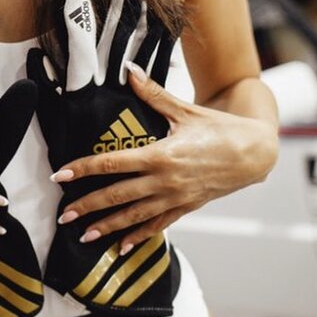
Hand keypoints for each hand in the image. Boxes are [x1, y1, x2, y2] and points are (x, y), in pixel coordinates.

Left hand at [54, 63, 278, 252]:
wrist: (255, 152)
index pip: (112, 164)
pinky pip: (158, 225)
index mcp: (160, 155)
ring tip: (84, 236)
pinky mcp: (186, 207)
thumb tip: (128, 70)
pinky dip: (138, 236)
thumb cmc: (220, 128)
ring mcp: (176, 197)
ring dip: (108, 226)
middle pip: (117, 196)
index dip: (84, 170)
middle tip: (63, 215)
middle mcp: (165, 181)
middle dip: (88, 206)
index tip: (61, 177)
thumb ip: (152, 93)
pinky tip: (121, 247)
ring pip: (134, 216)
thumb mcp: (184, 110)